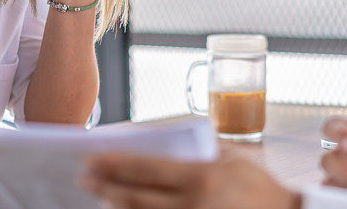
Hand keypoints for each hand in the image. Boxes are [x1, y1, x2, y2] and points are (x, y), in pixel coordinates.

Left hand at [81, 150, 300, 208]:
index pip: (147, 169)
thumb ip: (205, 151)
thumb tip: (169, 144)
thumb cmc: (262, 188)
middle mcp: (193, 205)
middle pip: (136, 198)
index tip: (92, 159)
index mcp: (202, 177)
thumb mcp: (236, 159)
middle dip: (105, 188)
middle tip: (83, 179)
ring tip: (99, 200)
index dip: (116, 164)